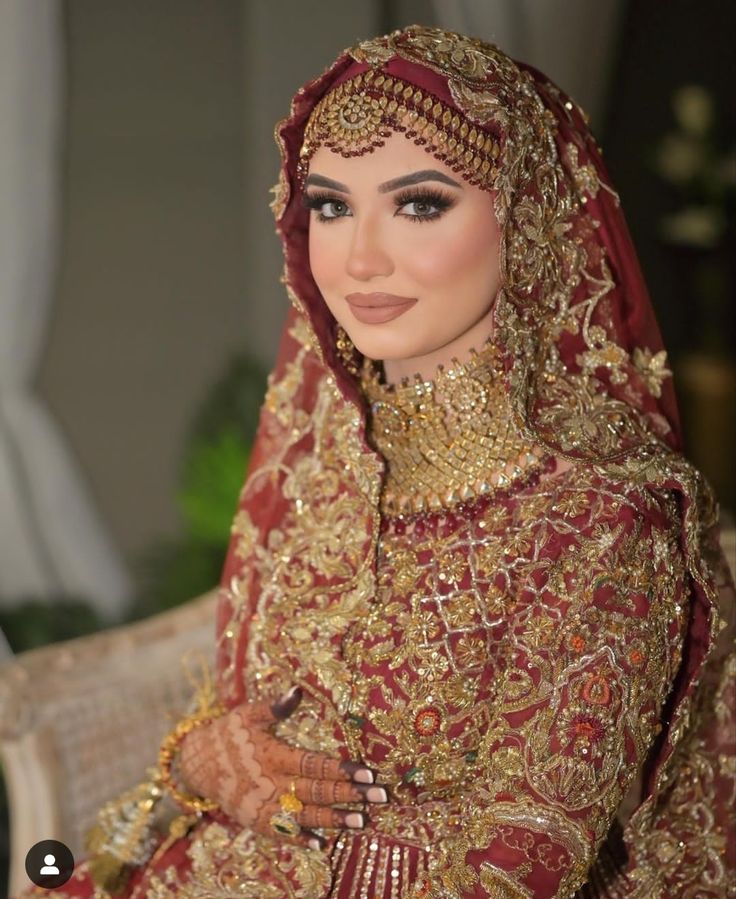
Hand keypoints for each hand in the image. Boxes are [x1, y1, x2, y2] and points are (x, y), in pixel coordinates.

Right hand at [178, 686, 386, 845]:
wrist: (197, 764)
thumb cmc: (230, 734)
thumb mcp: (249, 714)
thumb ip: (275, 706)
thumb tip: (297, 691)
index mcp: (272, 755)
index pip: (314, 764)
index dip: (342, 769)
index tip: (368, 773)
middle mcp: (270, 784)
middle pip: (316, 792)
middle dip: (350, 795)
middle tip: (381, 798)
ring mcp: (263, 806)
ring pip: (304, 816)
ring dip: (334, 820)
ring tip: (362, 823)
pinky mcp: (255, 820)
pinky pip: (281, 833)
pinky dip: (301, 840)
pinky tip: (323, 845)